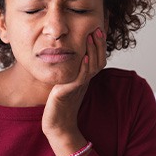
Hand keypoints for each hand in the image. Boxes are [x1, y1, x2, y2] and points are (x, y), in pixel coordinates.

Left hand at [42, 27, 106, 141]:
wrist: (57, 125)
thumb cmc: (59, 105)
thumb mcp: (67, 84)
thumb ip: (71, 72)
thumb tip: (71, 58)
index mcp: (85, 78)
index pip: (97, 59)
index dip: (99, 46)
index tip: (97, 30)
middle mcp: (84, 82)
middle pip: (98, 61)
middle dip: (98, 45)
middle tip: (97, 29)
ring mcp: (78, 87)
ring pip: (91, 67)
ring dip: (92, 51)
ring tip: (90, 37)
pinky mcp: (68, 93)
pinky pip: (80, 79)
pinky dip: (83, 67)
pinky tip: (83, 57)